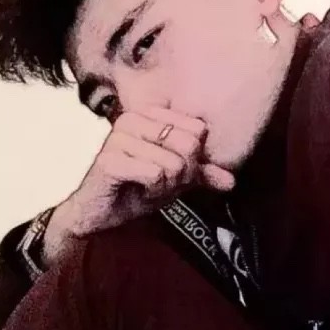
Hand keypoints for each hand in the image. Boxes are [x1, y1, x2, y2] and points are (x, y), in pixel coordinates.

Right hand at [41, 107, 233, 265]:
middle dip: (180, 175)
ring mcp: (118, 136)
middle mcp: (133, 118)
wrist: (98, 214)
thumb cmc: (135, 190)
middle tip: (158, 182)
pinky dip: (152, 191)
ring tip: (145, 187)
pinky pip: (155, 174)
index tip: (171, 171)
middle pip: (188, 146)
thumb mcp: (176, 179)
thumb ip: (202, 175)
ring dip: (165, 186)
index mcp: (149, 115)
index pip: (197, 131)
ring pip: (173, 163)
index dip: (192, 160)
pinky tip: (136, 191)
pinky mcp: (108, 159)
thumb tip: (231, 181)